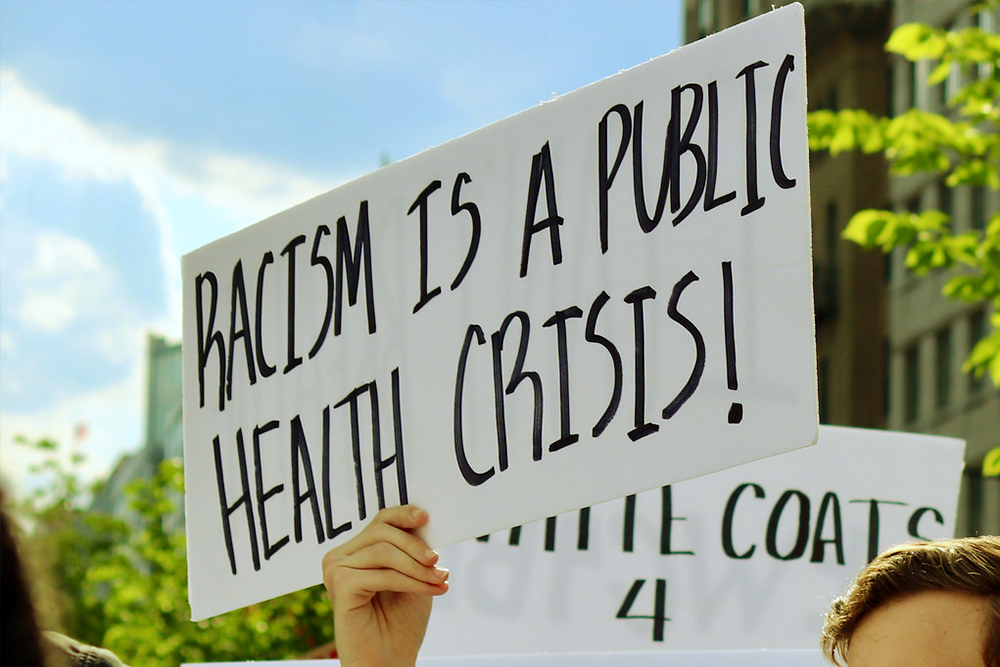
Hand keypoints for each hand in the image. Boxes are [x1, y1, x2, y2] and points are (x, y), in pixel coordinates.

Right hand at [322, 505, 447, 666]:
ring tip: (439, 580)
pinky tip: (430, 590)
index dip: (403, 515)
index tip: (425, 517)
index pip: (380, 521)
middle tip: (439, 564)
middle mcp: (340, 557)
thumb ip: (414, 550)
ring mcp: (336, 570)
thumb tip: (424, 520)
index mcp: (355, 551)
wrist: (389, 662)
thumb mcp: (413, 576)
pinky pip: (383, 574)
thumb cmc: (400, 622)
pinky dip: (411, 581)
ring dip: (418, 567)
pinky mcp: (340, 586)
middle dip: (416, 546)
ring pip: (384, 552)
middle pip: (382, 532)